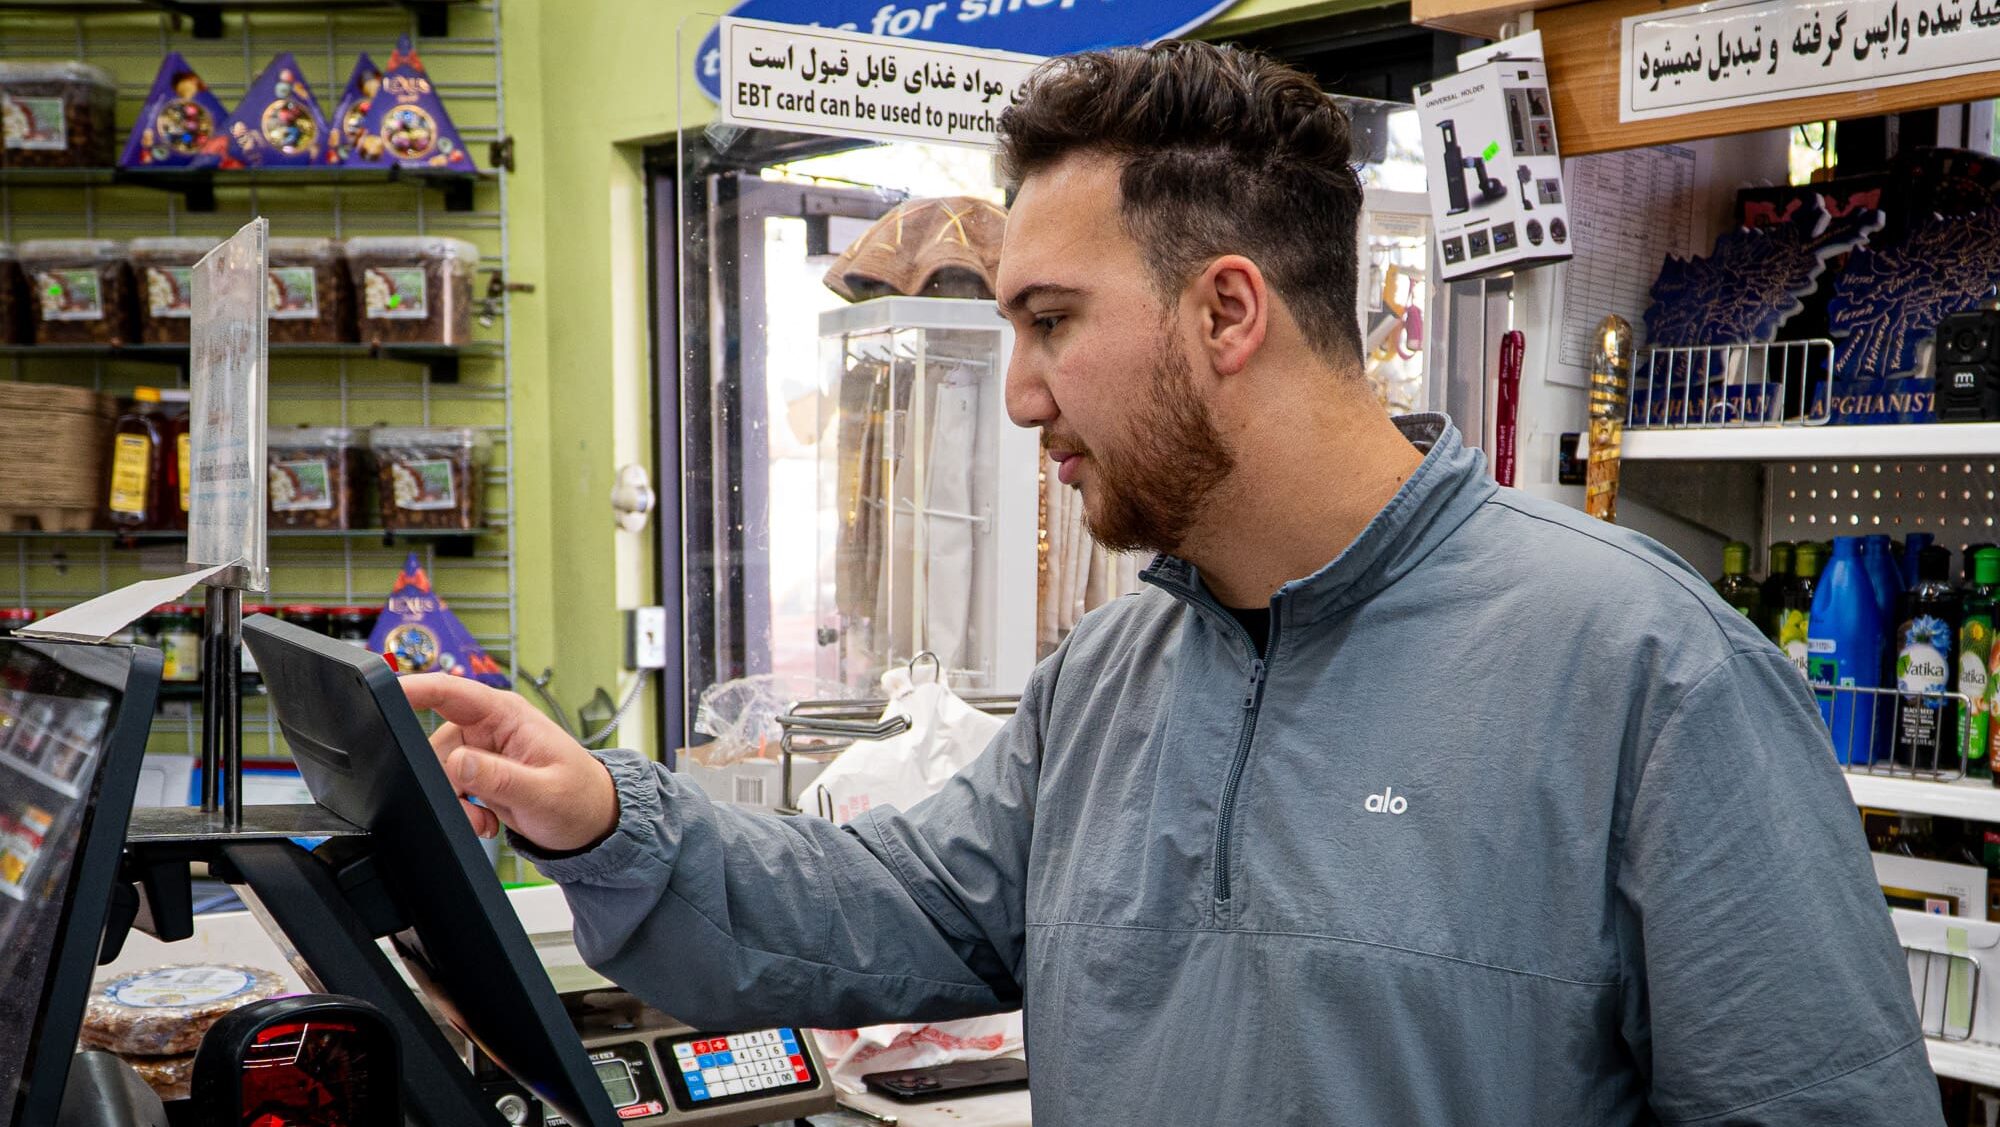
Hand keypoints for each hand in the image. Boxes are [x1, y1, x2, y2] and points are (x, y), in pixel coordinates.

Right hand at [400, 673, 619, 853]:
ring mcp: (481, 749)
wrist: (591, 822)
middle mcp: (489, 726)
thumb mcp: (543, 792)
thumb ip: (500, 778)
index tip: (384, 693)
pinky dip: (462, 809)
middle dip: (448, 783)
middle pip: (436, 746)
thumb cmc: (580, 799)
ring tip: (488, 818)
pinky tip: (487, 819)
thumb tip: (458, 764)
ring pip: (439, 773)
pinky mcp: (478, 772)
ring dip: (457, 802)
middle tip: (476, 811)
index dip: (414, 688)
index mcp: (507, 714)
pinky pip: (448, 789)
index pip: (451, 691)